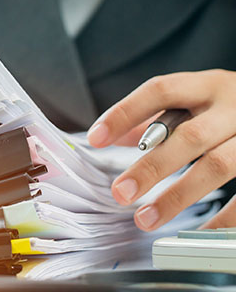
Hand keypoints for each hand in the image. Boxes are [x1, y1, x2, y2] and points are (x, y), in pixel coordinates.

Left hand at [87, 70, 235, 230]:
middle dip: (151, 167)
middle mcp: (233, 106)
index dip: (125, 113)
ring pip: (218, 166)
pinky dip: (223, 218)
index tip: (95, 138)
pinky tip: (198, 232)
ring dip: (178, 195)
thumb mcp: (199, 99)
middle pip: (189, 136)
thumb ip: (160, 117)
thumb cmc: (230, 107)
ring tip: (146, 218)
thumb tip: (114, 136)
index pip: (159, 91)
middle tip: (121, 192)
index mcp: (207, 86)